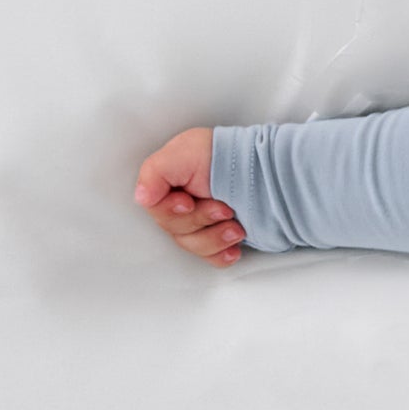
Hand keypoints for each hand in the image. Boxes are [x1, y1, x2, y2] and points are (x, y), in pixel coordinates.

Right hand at [134, 127, 243, 265]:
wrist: (266, 166)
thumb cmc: (225, 153)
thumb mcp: (183, 151)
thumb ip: (155, 173)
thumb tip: (142, 197)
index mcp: (169, 186)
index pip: (156, 210)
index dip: (170, 210)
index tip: (188, 201)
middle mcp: (183, 205)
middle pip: (175, 230)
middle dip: (200, 220)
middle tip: (223, 209)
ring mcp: (204, 222)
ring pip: (194, 245)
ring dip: (215, 239)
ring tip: (236, 227)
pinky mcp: (222, 236)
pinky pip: (213, 258)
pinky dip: (222, 255)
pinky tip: (233, 249)